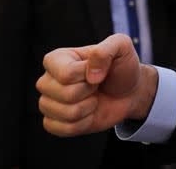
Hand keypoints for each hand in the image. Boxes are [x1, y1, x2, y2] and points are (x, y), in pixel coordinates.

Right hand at [36, 34, 157, 136]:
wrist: (128, 91)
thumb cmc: (121, 67)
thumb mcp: (121, 46)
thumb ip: (106, 49)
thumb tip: (90, 75)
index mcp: (56, 59)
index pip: (66, 74)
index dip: (87, 75)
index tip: (98, 70)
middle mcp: (46, 80)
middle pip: (66, 94)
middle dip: (90, 91)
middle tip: (96, 85)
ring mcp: (48, 103)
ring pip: (68, 113)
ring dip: (89, 107)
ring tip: (93, 97)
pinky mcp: (53, 122)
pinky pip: (66, 129)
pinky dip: (85, 122)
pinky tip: (89, 112)